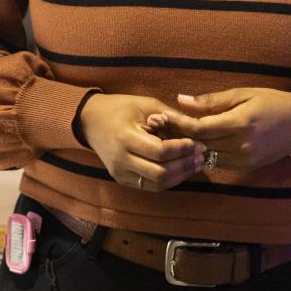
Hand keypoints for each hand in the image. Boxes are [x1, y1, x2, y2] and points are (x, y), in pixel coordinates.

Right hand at [78, 94, 204, 191]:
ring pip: (157, 184)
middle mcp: (121, 160)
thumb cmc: (120, 107)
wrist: (89, 120)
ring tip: (196, 165)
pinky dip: (168, 181)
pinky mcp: (122, 179)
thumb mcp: (146, 104)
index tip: (199, 143)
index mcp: (126, 138)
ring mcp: (120, 173)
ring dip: (180, 177)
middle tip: (201, 156)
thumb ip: (172, 117)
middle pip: (160, 173)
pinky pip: (149, 186)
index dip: (182, 150)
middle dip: (185, 166)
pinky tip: (181, 170)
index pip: (160, 151)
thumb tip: (198, 129)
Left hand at [148, 88, 290, 172]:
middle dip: (176, 136)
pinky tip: (188, 146)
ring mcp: (244, 161)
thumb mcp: (242, 94)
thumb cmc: (272, 102)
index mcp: (240, 123)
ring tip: (167, 136)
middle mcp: (241, 146)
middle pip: (199, 144)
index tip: (161, 115)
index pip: (199, 128)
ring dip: (186, 148)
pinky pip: (216, 163)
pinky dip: (201, 155)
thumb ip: (211, 101)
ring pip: (205, 157)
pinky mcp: (245, 169)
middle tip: (156, 127)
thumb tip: (181, 100)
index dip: (177, 123)